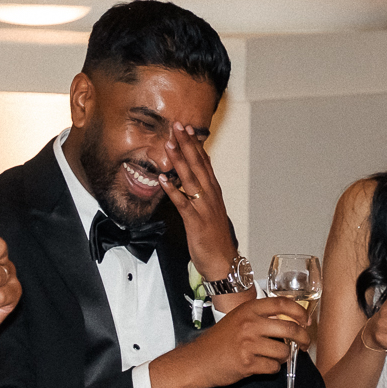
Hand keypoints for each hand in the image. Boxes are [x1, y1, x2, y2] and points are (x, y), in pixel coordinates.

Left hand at [156, 121, 241, 289]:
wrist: (224, 262)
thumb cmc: (215, 238)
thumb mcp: (210, 211)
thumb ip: (202, 194)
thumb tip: (191, 180)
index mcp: (214, 192)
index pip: (205, 162)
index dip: (196, 144)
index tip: (188, 128)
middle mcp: (211, 196)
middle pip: (198, 165)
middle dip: (187, 144)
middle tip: (178, 125)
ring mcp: (204, 207)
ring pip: (190, 179)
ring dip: (179, 160)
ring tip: (169, 143)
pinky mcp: (196, 221)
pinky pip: (182, 203)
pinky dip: (172, 190)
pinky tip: (163, 179)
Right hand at [182, 294, 313, 387]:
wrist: (199, 360)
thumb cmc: (219, 340)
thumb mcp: (237, 319)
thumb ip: (259, 317)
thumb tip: (289, 321)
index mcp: (248, 310)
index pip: (282, 304)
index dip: (299, 312)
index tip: (306, 320)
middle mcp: (250, 324)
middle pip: (290, 329)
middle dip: (303, 338)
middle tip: (304, 343)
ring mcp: (249, 344)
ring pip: (283, 351)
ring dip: (285, 357)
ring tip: (276, 357)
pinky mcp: (248, 363)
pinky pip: (273, 367)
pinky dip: (272, 368)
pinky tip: (264, 365)